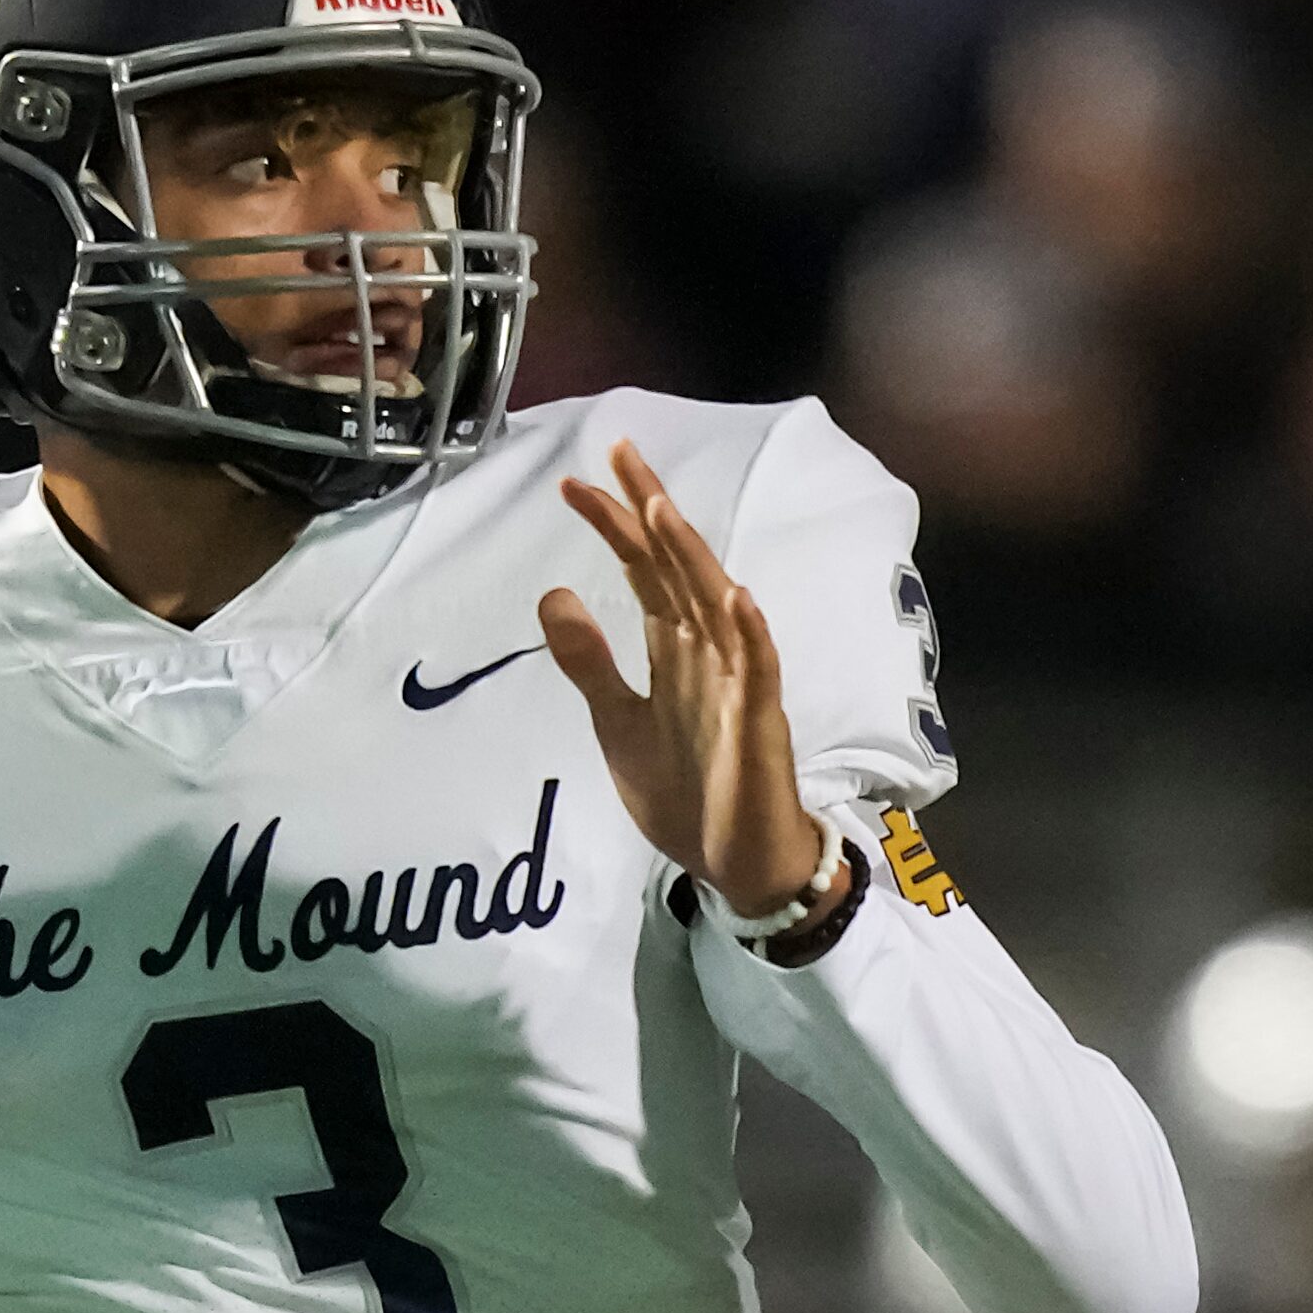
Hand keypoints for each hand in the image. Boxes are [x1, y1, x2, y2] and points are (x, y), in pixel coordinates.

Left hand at [536, 440, 831, 923]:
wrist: (734, 860)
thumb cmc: (686, 790)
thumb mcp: (617, 720)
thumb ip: (588, 662)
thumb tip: (553, 594)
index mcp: (674, 650)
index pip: (644, 571)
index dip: (614, 527)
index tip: (573, 485)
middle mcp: (707, 651)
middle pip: (676, 568)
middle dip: (648, 512)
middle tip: (618, 453)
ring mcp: (737, 682)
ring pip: (715, 605)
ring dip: (691, 558)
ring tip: (659, 509)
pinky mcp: (759, 722)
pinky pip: (759, 671)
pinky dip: (751, 634)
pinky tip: (737, 599)